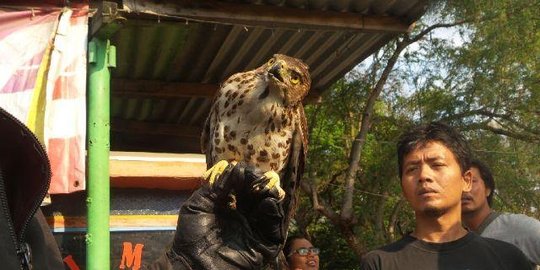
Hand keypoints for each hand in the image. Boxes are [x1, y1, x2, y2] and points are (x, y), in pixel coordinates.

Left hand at [145, 163, 285, 269]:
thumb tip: (235, 167)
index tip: (245, 170)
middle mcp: (246, 218)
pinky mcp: (264, 246)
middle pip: (261, 195)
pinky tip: (268, 202)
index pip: (246, 187)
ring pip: (271, 209)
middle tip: (258, 177)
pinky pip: (275, 229)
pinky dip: (274, 213)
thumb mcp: (199, 203)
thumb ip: (217, 185)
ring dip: (270, 194)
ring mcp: (256, 232)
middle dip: (261, 183)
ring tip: (263, 187)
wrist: (191, 265)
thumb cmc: (190, 236)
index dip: (248, 177)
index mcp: (231, 207)